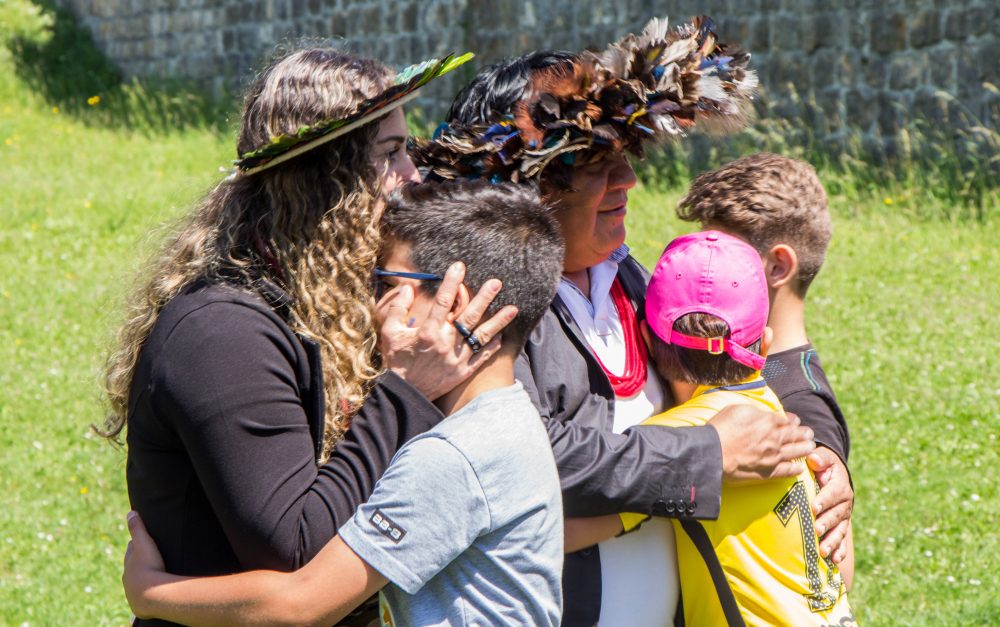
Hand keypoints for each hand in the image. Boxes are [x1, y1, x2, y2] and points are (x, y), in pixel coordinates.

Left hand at [122, 511, 165, 618]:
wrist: (150, 595)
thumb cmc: (148, 566)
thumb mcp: (144, 543)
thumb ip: (137, 528)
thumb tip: (130, 512)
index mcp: (130, 560)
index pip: (131, 548)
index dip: (136, 543)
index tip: (140, 540)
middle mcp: (128, 575)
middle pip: (132, 564)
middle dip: (138, 560)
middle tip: (147, 556)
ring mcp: (133, 589)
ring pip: (136, 579)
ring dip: (143, 576)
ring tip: (151, 573)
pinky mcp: (140, 602)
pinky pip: (143, 593)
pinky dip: (147, 589)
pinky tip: (152, 589)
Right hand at [377, 262, 516, 399]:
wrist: (406, 395)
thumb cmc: (397, 362)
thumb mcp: (390, 333)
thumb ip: (397, 309)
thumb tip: (408, 287)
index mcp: (428, 331)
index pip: (443, 301)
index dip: (452, 282)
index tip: (460, 266)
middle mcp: (446, 342)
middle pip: (469, 316)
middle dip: (484, 298)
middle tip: (497, 283)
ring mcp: (457, 358)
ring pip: (482, 336)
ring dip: (498, 321)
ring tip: (513, 309)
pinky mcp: (463, 371)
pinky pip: (483, 357)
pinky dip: (493, 346)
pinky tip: (502, 334)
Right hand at [708, 406, 814, 481]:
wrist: (713, 452)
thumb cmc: (721, 428)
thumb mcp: (737, 409)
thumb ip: (754, 411)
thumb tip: (763, 414)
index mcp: (767, 421)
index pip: (786, 420)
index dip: (793, 420)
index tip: (795, 421)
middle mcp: (774, 438)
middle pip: (795, 435)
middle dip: (804, 433)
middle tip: (809, 434)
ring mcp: (773, 456)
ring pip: (796, 452)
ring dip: (805, 448)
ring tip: (810, 447)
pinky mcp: (768, 472)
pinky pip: (787, 471)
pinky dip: (796, 469)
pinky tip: (800, 468)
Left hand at [808, 447, 853, 561]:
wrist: (834, 475)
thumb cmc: (824, 466)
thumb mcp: (823, 458)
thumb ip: (819, 458)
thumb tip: (814, 459)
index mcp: (840, 485)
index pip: (833, 493)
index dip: (824, 500)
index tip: (814, 507)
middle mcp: (845, 503)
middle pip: (836, 514)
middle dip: (826, 523)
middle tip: (816, 529)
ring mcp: (844, 516)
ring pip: (839, 530)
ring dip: (832, 541)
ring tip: (823, 551)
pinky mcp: (842, 526)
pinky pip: (842, 539)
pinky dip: (840, 550)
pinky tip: (835, 560)